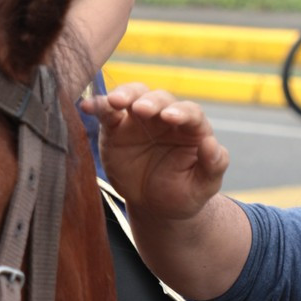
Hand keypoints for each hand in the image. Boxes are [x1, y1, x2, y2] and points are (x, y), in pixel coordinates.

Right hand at [83, 84, 228, 221]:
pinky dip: (97, 106)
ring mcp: (139, 120)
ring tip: (115, 102)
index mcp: (192, 129)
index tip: (170, 117)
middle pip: (160, 99)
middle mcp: (165, 118)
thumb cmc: (182, 193)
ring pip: (134, 96)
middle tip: (140, 109)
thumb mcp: (203, 186)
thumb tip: (212, 144)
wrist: (153, 205)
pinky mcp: (116, 128)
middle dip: (151, 102)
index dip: (181, 112)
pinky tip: (86, 106)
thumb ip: (213, 165)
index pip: (189, 113)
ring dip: (125, 94)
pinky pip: (107, 113)